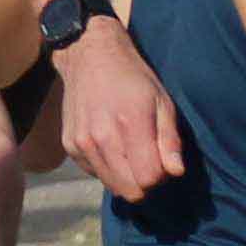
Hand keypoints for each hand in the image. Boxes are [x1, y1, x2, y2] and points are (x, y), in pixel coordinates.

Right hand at [55, 17, 181, 198]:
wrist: (89, 56)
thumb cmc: (132, 77)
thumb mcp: (161, 100)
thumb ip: (169, 139)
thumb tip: (175, 172)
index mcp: (130, 123)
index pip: (148, 179)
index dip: (160, 174)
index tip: (161, 157)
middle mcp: (101, 137)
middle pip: (129, 189)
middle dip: (144, 180)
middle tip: (147, 157)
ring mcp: (82, 142)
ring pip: (111, 185)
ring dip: (125, 175)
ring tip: (129, 148)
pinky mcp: (70, 145)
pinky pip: (95, 173)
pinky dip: (106, 166)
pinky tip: (110, 143)